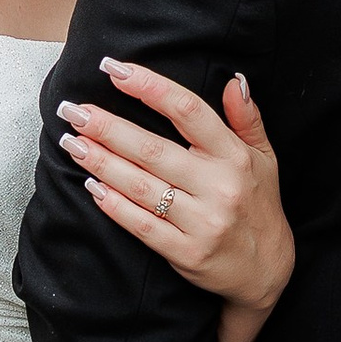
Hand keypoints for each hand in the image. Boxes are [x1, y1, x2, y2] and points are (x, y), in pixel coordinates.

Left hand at [59, 60, 295, 328]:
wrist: (267, 271)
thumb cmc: (258, 207)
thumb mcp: (265, 158)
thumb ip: (248, 118)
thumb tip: (234, 80)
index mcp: (234, 156)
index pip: (188, 111)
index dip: (149, 87)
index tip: (115, 69)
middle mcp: (219, 186)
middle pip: (153, 149)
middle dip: (107, 128)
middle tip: (73, 110)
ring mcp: (203, 222)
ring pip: (142, 187)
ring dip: (102, 163)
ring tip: (73, 143)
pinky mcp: (187, 253)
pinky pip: (142, 226)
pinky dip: (114, 206)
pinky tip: (92, 187)